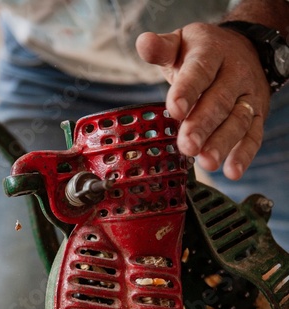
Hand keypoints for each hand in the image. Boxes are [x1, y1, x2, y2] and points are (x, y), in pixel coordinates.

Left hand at [136, 23, 270, 179]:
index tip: (175, 110)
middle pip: (219, 101)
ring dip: (223, 143)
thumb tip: (144, 43)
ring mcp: (248, 97)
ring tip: (207, 162)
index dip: (187, 90)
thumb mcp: (181, 44)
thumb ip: (162, 48)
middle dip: (203, 125)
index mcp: (212, 52)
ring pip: (238, 121)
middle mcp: (234, 74)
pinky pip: (253, 136)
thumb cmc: (202, 54)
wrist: (244, 50)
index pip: (200, 71)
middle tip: (188, 146)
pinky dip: (244, 155)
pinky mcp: (257, 117)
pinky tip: (232, 171)